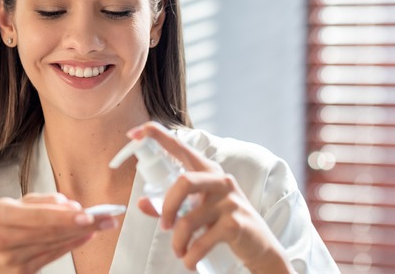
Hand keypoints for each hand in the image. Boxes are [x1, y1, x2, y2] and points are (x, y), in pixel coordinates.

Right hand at [0, 193, 116, 273]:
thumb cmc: (2, 227)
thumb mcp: (14, 206)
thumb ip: (42, 202)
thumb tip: (68, 204)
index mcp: (0, 214)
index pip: (38, 216)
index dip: (64, 216)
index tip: (87, 213)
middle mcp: (3, 238)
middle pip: (49, 231)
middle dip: (81, 224)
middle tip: (104, 218)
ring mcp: (12, 258)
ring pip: (53, 244)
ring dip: (80, 234)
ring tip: (100, 225)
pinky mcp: (23, 271)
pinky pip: (52, 256)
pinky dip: (71, 245)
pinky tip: (85, 237)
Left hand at [130, 122, 290, 272]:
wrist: (260, 247)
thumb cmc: (224, 223)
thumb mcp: (197, 210)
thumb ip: (169, 206)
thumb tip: (142, 203)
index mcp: (207, 171)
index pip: (181, 147)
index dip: (157, 136)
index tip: (135, 134)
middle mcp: (220, 180)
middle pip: (184, 182)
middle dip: (166, 207)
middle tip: (163, 226)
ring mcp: (230, 201)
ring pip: (189, 219)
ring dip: (177, 240)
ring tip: (179, 251)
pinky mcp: (236, 223)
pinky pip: (202, 241)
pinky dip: (191, 255)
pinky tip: (189, 260)